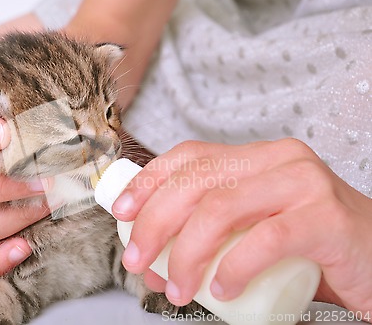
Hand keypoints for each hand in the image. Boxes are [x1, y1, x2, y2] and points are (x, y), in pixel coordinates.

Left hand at [112, 139, 371, 313]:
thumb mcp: (249, 228)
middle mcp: (278, 159)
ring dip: (186, 254)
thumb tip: (151, 257)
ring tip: (177, 289)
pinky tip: (222, 292)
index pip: (189, 156)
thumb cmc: (306, 247)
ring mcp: (304, 183)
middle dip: (154, 223)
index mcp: (255, 157)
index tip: (121, 213)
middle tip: (138, 262)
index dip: (148, 181)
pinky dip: (234, 269)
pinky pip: (265, 240)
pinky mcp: (326, 217)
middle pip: (197, 182)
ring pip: (222, 209)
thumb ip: (208, 233)